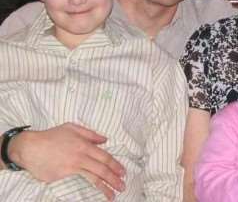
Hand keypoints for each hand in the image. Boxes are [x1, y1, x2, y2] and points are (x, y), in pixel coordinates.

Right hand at [9, 122, 125, 199]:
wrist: (30, 147)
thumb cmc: (51, 136)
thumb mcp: (72, 128)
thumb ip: (90, 134)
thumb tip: (105, 140)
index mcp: (84, 144)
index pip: (105, 156)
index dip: (115, 165)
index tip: (123, 172)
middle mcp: (81, 156)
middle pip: (102, 168)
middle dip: (114, 178)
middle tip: (123, 186)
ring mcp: (72, 167)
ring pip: (93, 178)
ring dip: (105, 187)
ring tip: (113, 194)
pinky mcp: (63, 175)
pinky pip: (80, 182)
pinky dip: (90, 188)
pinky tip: (96, 194)